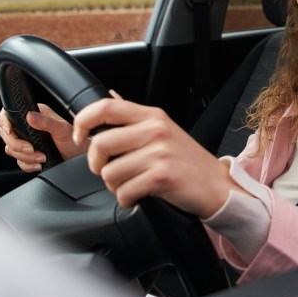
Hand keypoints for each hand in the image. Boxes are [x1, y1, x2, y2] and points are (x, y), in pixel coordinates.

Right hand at [0, 104, 88, 171]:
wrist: (79, 158)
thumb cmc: (75, 141)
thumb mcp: (62, 130)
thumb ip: (46, 123)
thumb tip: (29, 116)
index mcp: (34, 114)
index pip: (8, 115)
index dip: (4, 123)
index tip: (9, 131)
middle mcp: (28, 127)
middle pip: (6, 135)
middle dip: (18, 145)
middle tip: (32, 149)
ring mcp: (27, 141)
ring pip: (11, 150)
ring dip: (25, 157)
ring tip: (42, 157)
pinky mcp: (28, 155)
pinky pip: (19, 162)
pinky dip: (28, 165)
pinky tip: (39, 164)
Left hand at [72, 97, 242, 217]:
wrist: (218, 186)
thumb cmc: (189, 162)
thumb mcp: (165, 131)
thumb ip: (136, 120)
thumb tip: (109, 97)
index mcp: (153, 116)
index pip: (106, 107)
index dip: (83, 120)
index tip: (79, 136)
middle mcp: (155, 130)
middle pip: (100, 143)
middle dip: (97, 164)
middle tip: (109, 171)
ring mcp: (160, 153)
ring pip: (109, 172)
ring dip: (114, 186)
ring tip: (131, 185)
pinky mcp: (162, 176)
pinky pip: (124, 192)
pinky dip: (126, 200)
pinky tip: (139, 196)